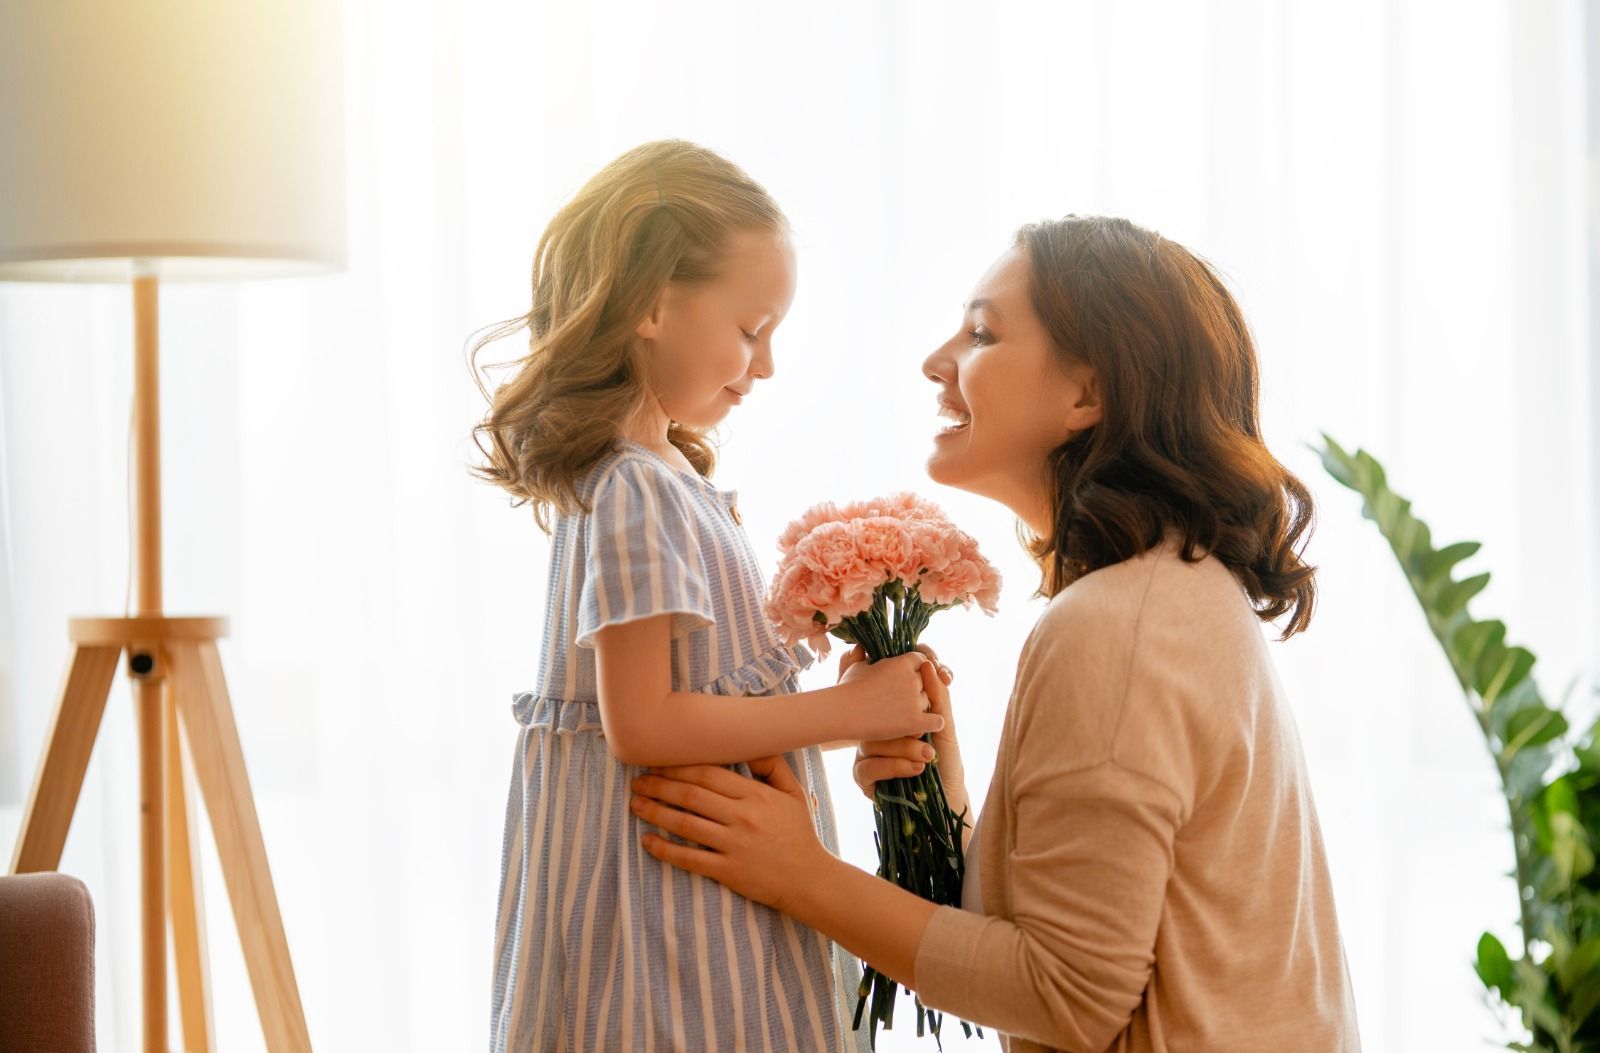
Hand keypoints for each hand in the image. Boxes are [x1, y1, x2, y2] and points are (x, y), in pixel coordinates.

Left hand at [632, 756, 829, 914]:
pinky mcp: (727, 871)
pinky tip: (647, 841)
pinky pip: (689, 859)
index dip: (678, 766)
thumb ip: (773, 766)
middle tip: (637, 781)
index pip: (708, 773)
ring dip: (655, 812)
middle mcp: (742, 817)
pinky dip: (664, 849)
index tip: (657, 762)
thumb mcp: (794, 794)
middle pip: (690, 795)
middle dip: (659, 785)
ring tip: (636, 804)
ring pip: (684, 823)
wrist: (810, 880)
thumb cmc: (799, 835)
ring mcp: (733, 845)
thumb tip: (749, 745)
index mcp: (756, 795)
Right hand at [837, 651, 944, 741]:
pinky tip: (920, 726)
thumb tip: (860, 647)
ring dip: (921, 708)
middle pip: (927, 682)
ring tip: (904, 716)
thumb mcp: (856, 666)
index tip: (907, 680)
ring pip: (929, 702)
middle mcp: (913, 679)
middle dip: (918, 690)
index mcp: (902, 662)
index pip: (921, 661)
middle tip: (903, 701)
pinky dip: (931, 724)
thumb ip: (865, 656)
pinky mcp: (915, 721)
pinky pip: (937, 721)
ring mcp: (915, 700)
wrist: (842, 712)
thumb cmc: (846, 689)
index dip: (915, 671)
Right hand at [854, 643, 967, 810]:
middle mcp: (877, 731)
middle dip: (904, 728)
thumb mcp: (945, 728)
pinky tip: (915, 769)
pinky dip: (893, 767)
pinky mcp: (863, 778)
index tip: (924, 686)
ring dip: (902, 749)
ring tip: (926, 757)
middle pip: (875, 719)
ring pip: (870, 742)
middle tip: (927, 738)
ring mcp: (867, 754)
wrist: (948, 802)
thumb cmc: (946, 763)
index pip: (886, 693)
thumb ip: (937, 698)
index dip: (903, 685)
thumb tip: (926, 665)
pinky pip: (866, 767)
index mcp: (893, 716)